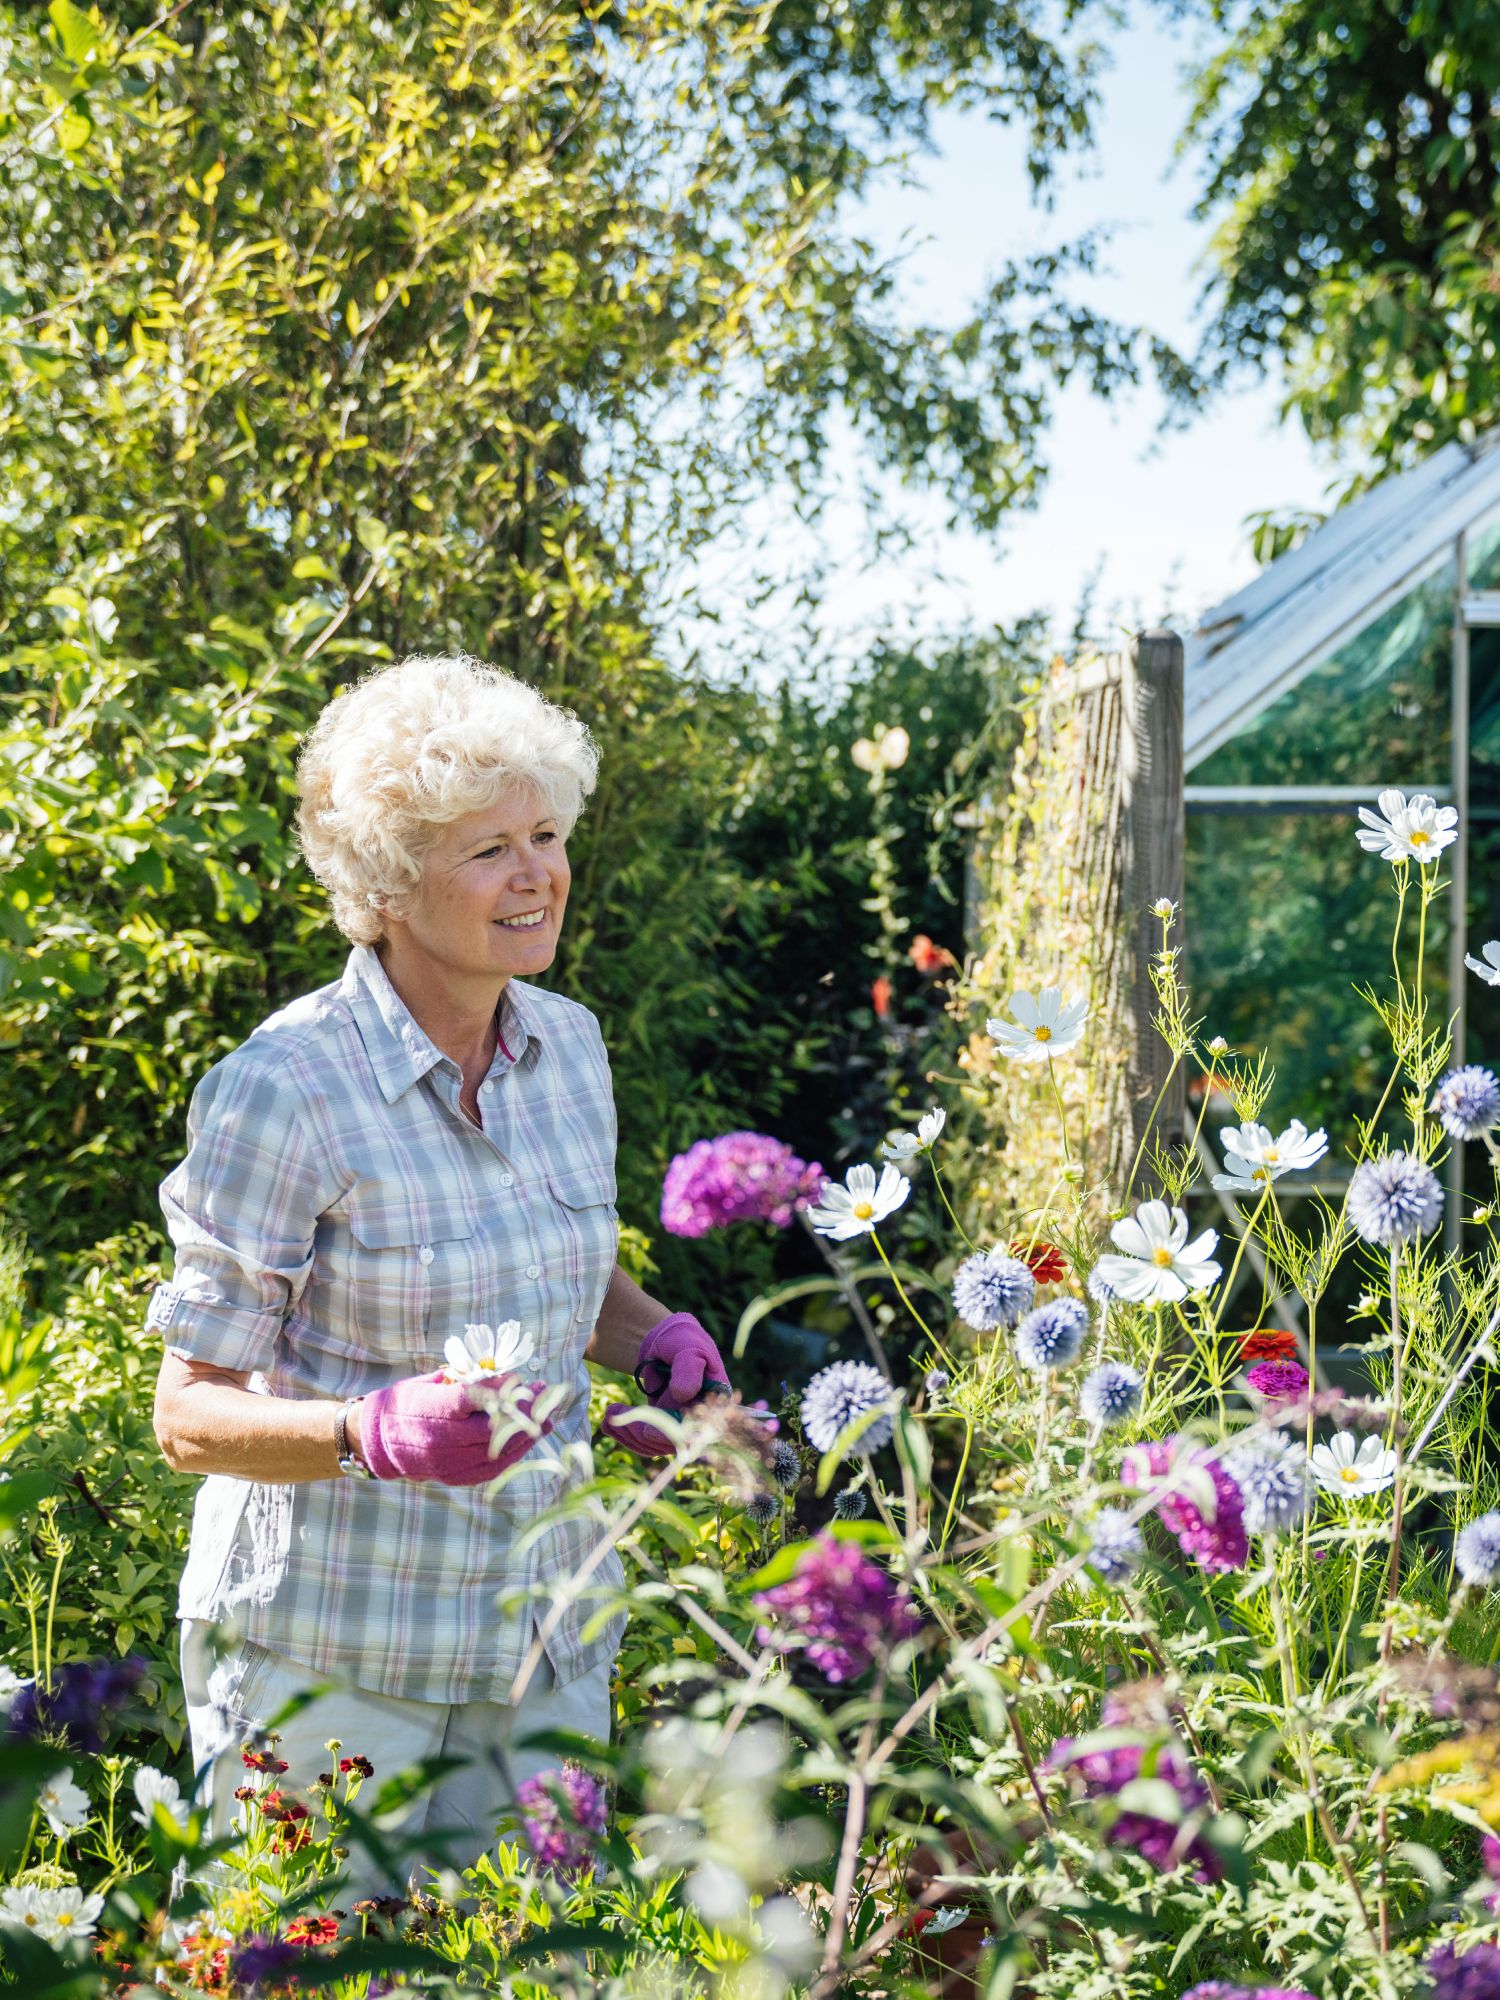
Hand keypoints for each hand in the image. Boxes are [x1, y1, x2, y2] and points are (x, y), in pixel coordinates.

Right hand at [359, 1371, 553, 1484]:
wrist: (381, 1441)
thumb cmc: (410, 1402)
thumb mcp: (429, 1383)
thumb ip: (464, 1381)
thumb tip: (505, 1378)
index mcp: (425, 1409)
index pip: (469, 1400)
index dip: (499, 1390)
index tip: (520, 1379)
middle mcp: (435, 1439)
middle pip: (488, 1428)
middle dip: (522, 1410)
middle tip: (543, 1393)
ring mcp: (445, 1463)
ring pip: (495, 1450)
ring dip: (525, 1432)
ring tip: (547, 1416)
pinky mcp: (454, 1477)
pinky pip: (492, 1468)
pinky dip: (514, 1453)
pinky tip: (529, 1438)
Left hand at [600, 1312, 731, 1459]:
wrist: (667, 1341)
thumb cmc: (683, 1340)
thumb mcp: (688, 1349)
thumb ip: (688, 1369)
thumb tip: (682, 1394)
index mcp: (715, 1403)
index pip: (697, 1429)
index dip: (673, 1434)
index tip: (646, 1431)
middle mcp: (701, 1419)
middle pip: (672, 1441)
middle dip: (640, 1433)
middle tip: (612, 1416)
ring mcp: (681, 1425)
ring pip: (655, 1445)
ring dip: (628, 1435)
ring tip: (607, 1418)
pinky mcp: (663, 1427)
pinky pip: (645, 1441)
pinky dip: (626, 1435)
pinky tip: (608, 1425)